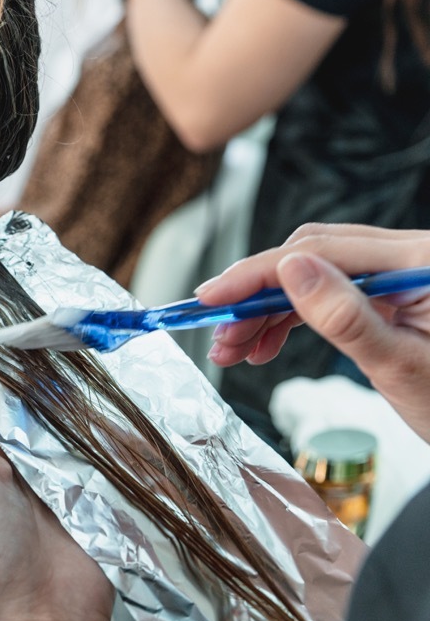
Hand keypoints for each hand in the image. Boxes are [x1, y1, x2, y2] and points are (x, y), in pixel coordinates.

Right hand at [196, 223, 429, 442]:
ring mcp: (405, 273)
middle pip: (314, 257)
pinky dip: (294, 317)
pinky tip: (266, 345)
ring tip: (234, 349)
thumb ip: (347, 317)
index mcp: (426, 260)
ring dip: (269, 311)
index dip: (257, 273)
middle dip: (257, 296)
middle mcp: (415, 256)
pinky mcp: (397, 294)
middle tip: (218, 335)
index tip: (211, 297)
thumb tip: (290, 270)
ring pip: (316, 275)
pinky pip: (333, 293)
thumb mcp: (403, 368)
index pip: (322, 251)